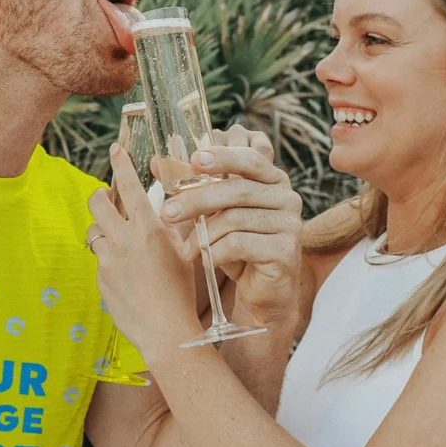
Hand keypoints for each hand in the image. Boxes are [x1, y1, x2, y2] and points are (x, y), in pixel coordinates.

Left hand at [87, 147, 203, 361]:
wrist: (167, 331)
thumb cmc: (182, 291)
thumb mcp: (185, 251)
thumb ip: (174, 225)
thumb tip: (171, 206)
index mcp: (149, 229)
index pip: (129, 186)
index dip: (120, 164)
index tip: (115, 150)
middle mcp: (124, 240)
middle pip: (97, 203)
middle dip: (99, 195)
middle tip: (106, 197)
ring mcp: (108, 260)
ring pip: (94, 231)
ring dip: (103, 229)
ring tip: (119, 239)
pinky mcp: (100, 279)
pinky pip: (99, 259)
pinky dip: (109, 258)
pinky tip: (126, 273)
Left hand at [160, 133, 302, 329]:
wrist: (262, 290)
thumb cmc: (237, 246)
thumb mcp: (214, 212)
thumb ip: (191, 186)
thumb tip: (155, 163)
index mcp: (272, 180)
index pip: (249, 158)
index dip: (222, 156)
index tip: (194, 160)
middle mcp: (287, 197)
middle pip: (237, 190)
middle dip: (197, 200)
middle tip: (168, 213)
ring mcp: (290, 224)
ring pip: (235, 219)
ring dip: (203, 235)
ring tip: (186, 249)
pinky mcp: (285, 251)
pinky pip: (240, 244)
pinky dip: (215, 252)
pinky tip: (204, 260)